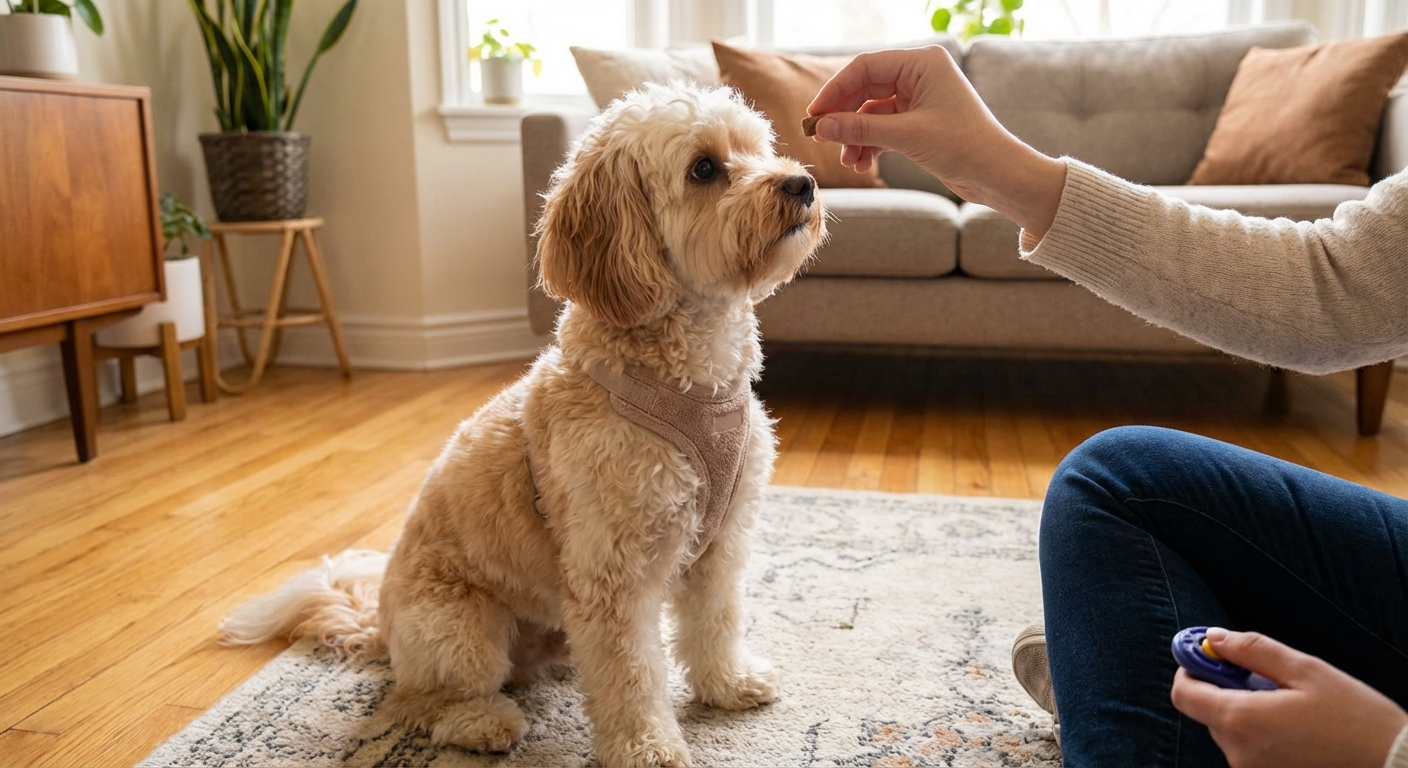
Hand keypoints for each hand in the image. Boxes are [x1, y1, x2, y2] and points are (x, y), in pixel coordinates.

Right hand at [806, 46, 1066, 238]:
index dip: (835, 90)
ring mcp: (920, 99)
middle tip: (822, 139)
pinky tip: (863, 164)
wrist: (998, 175)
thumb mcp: (906, 136)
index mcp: (922, 63)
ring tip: (848, 161)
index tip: (815, 116)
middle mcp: (920, 75)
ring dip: (856, 137)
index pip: (865, 67)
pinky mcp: (920, 123)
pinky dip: (871, 145)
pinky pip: (883, 128)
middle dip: (844, 117)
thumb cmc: (964, 146)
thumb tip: (821, 127)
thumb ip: (860, 129)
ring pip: (872, 113)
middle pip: (865, 89)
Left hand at [1171, 628, 1407, 767]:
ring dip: (1247, 710)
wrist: (1394, 765)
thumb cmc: (1355, 717)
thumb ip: (1252, 650)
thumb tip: (1213, 638)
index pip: (1183, 694)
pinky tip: (1296, 726)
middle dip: (1226, 687)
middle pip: (1207, 711)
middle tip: (1264, 676)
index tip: (1212, 656)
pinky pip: (1249, 749)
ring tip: (1290, 704)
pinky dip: (1260, 732)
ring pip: (1230, 730)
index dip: (1191, 669)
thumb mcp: (1305, 670)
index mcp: (1241, 720)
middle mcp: (1237, 753)